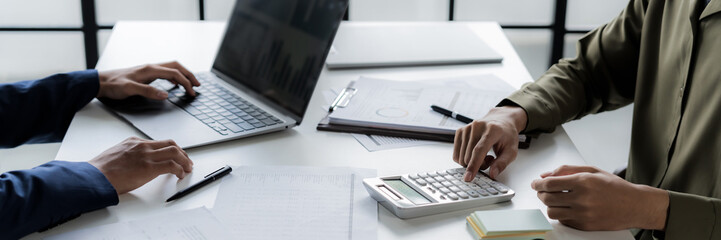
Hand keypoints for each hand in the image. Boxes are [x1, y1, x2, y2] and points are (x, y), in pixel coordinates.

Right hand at [89, 137, 193, 193]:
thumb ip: (129, 155)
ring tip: (187, 168)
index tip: (175, 155)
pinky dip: (180, 169)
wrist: (93, 176)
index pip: (158, 142)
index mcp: (133, 142)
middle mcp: (142, 146)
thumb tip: (137, 164)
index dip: (170, 149)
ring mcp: (146, 155)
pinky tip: (180, 175)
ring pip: (174, 152)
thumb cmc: (100, 170)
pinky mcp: (149, 167)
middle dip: (181, 152)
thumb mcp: (116, 155)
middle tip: (186, 161)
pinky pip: (172, 165)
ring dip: (185, 160)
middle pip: (170, 143)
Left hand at [97, 61, 199, 99]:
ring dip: (183, 75)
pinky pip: (165, 72)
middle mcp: (151, 67)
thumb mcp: (130, 90)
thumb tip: (165, 95)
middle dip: (189, 75)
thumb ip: (148, 92)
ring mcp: (148, 70)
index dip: (186, 82)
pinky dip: (174, 76)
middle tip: (198, 85)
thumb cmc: (113, 85)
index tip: (192, 92)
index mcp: (150, 70)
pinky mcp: (146, 73)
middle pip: (176, 67)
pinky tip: (174, 84)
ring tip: (191, 84)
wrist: (100, 82)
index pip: (174, 73)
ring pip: (172, 68)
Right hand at [453, 106, 526, 180]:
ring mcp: (467, 128)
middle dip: (478, 165)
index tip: (468, 178)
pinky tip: (474, 152)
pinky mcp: (460, 131)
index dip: (473, 165)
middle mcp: (477, 126)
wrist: (501, 120)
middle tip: (489, 160)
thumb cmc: (506, 136)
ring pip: (461, 156)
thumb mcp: (511, 151)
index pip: (479, 150)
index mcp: (492, 130)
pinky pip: (456, 153)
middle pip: (469, 156)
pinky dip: (465, 158)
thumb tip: (492, 174)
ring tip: (483, 155)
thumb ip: (502, 163)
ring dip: (471, 162)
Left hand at [531, 165, 668, 230]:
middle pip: (548, 198)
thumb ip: (566, 170)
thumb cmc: (615, 187)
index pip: (550, 184)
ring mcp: (583, 214)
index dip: (538, 184)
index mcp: (583, 182)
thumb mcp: (592, 170)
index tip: (535, 183)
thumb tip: (545, 175)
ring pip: (552, 212)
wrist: (635, 205)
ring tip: (554, 200)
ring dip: (549, 205)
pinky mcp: (585, 225)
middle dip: (541, 194)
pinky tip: (567, 208)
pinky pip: (563, 220)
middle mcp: (582, 199)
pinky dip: (561, 214)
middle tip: (542, 191)